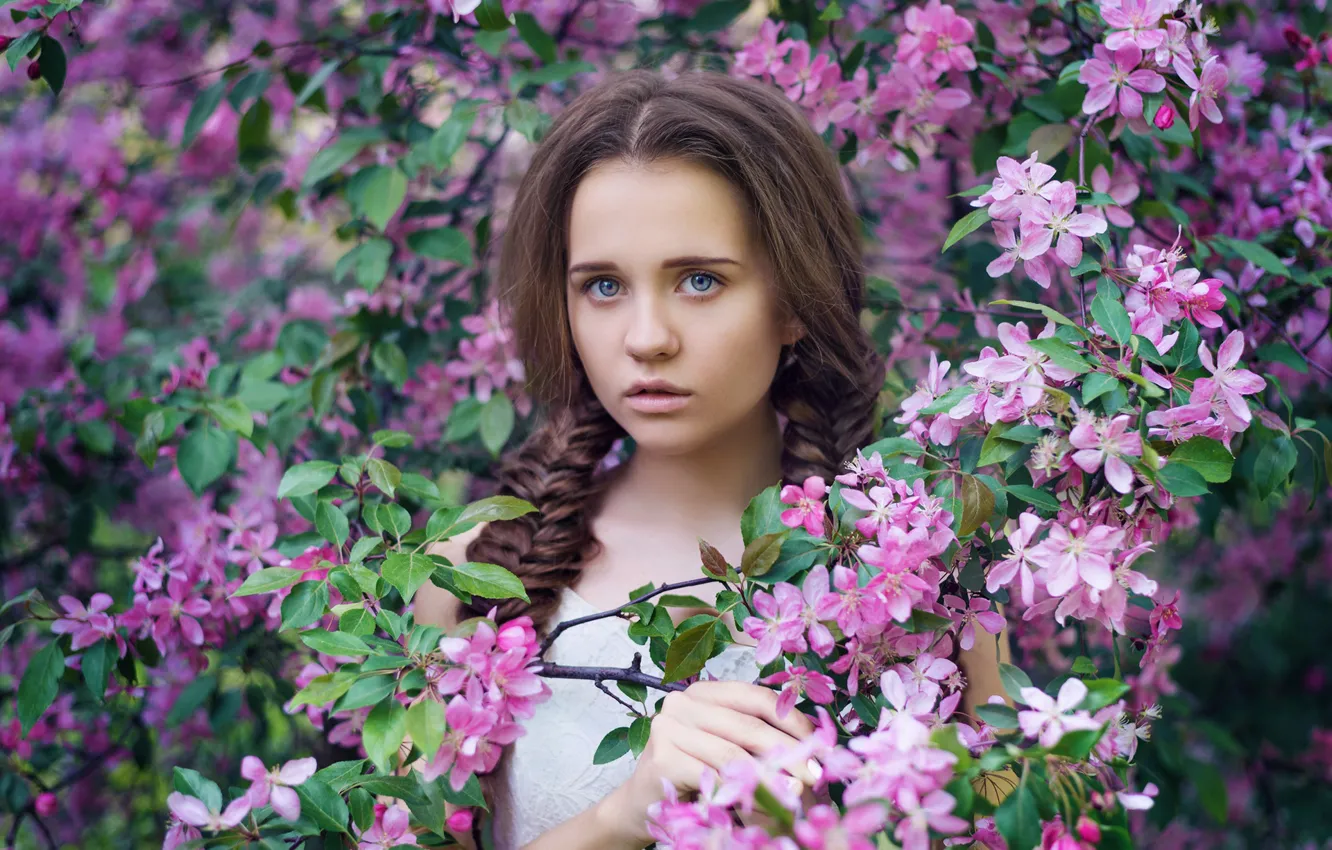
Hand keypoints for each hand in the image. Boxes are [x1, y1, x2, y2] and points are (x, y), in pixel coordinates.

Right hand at [598, 680, 818, 846]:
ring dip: (770, 778)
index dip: (793, 721)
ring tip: (795, 796)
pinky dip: (742, 794)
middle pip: (749, 726)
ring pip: (734, 754)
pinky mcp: (662, 756)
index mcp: (706, 691)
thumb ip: (759, 741)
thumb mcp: (729, 749)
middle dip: (788, 753)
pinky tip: (761, 808)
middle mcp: (684, 701)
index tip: (821, 746)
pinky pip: (714, 777)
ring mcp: (669, 726)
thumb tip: (813, 749)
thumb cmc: (694, 773)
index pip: (758, 698)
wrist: (643, 803)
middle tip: (816, 777)